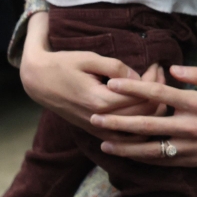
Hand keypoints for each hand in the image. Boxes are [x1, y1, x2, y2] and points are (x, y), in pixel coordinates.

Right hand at [19, 12, 165, 140]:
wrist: (38, 81)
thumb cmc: (63, 65)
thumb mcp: (90, 58)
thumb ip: (117, 68)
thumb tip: (139, 78)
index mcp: (100, 102)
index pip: (141, 98)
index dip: (154, 81)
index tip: (156, 65)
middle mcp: (100, 120)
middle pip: (144, 114)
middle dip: (156, 92)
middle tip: (158, 72)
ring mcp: (97, 129)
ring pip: (136, 128)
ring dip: (151, 108)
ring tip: (153, 86)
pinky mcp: (94, 131)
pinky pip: (123, 138)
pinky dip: (138, 126)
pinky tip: (143, 109)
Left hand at [94, 67, 196, 163]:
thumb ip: (196, 74)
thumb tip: (171, 69)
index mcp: (196, 102)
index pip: (158, 94)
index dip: (133, 89)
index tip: (113, 84)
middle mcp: (189, 125)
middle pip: (146, 124)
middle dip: (118, 121)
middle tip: (95, 117)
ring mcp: (188, 146)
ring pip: (149, 148)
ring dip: (124, 145)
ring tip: (104, 141)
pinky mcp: (189, 161)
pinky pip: (161, 161)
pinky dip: (142, 158)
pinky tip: (127, 154)